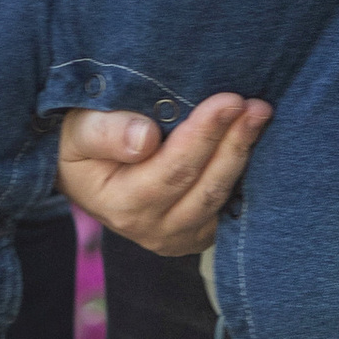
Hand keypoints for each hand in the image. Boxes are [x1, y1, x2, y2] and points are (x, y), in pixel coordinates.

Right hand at [57, 96, 273, 257]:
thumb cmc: (79, 145)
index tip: (230, 100)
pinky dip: (244, 176)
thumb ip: (105, 133)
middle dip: (234, 144)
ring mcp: (178, 237)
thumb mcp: (78, 131)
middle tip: (257, 106)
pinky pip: (228, 209)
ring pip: (221, 200)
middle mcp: (153, 230)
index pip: (173, 170)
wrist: (82, 175)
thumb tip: (144, 139)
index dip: (205, 135)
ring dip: (243, 156)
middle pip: (205, 188)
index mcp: (122, 205)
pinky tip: (254, 141)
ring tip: (260, 116)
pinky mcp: (196, 233)